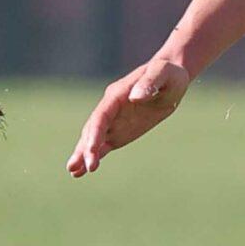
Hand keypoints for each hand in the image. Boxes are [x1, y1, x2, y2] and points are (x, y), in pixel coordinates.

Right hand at [67, 54, 190, 177]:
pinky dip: (94, 156)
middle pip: (93, 129)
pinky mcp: (119, 131)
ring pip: (93, 139)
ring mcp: (113, 120)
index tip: (91, 150)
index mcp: (117, 94)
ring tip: (72, 171)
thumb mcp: (163, 74)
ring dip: (82, 154)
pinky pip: (103, 145)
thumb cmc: (168, 73)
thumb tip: (135, 97)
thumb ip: (149, 83)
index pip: (101, 116)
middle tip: (76, 168)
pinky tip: (81, 171)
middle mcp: (110, 108)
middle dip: (85, 148)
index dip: (94, 134)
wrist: (171, 78)